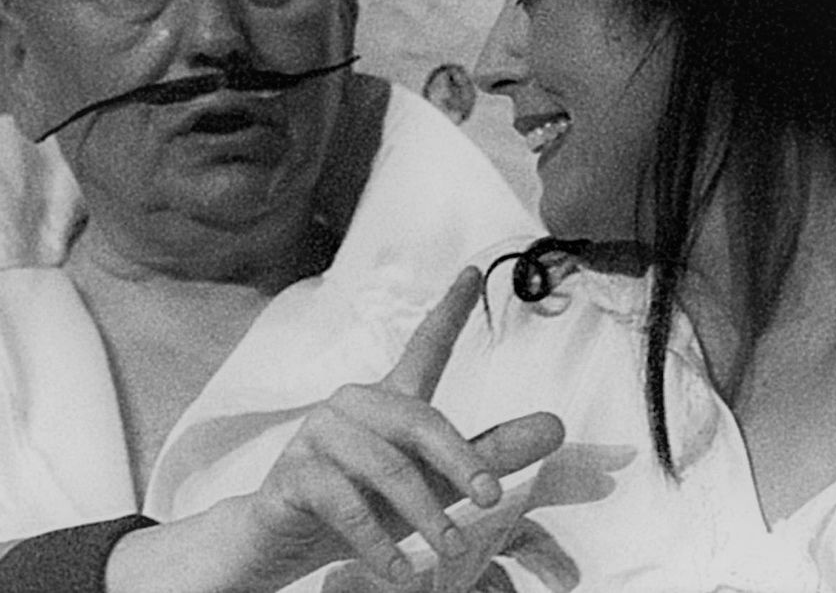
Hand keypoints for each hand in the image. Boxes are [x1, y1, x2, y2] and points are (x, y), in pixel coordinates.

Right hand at [241, 266, 563, 587]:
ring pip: (385, 466)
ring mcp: (319, 435)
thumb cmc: (362, 504)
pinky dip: (376, 541)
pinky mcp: (294, 473)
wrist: (278, 542)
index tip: (473, 272)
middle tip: (489, 501)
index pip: (424, 346)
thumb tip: (558, 426)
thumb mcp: (435, 482)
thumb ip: (492, 454)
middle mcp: (354, 405)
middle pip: (419, 420)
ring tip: (451, 550)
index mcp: (389, 400)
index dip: (449, 309)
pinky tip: (400, 570)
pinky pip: (344, 502)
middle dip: (460, 461)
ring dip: (423, 515)